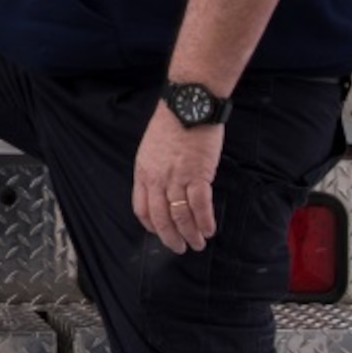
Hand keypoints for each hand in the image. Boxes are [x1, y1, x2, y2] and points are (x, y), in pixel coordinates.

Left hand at [132, 103, 221, 253]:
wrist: (188, 104)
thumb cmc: (173, 121)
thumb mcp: (152, 147)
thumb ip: (155, 169)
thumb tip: (163, 188)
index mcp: (143, 172)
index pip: (141, 208)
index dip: (151, 226)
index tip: (160, 232)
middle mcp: (157, 178)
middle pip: (160, 218)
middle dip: (171, 237)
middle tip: (180, 247)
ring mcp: (177, 178)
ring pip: (181, 215)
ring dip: (190, 233)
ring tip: (198, 243)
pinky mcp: (198, 174)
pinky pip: (200, 205)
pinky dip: (205, 221)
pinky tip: (210, 229)